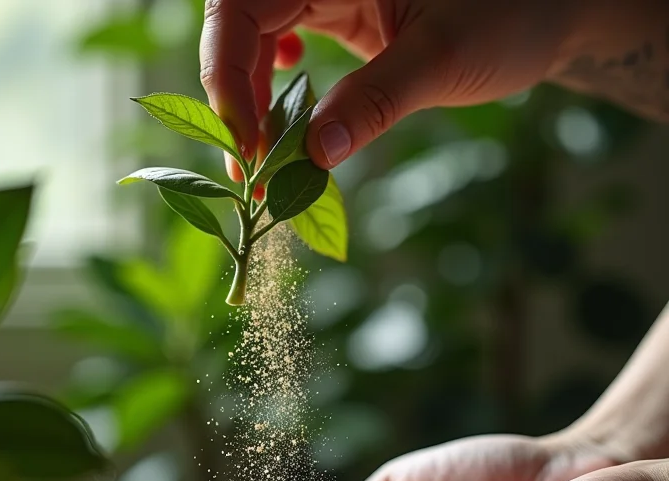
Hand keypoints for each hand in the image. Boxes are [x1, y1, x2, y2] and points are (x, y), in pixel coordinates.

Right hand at [200, 0, 579, 168]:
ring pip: (253, 36)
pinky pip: (279, 41)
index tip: (246, 145)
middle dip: (234, 95)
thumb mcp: (443, 59)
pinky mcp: (337, 11)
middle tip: (249, 169)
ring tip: (265, 154)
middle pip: (237, 21)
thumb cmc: (511, 16)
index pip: (241, 5)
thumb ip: (374, 103)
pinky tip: (288, 102)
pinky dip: (272, 82)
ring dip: (249, 98)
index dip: (226, 72)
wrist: (548, 10)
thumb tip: (314, 157)